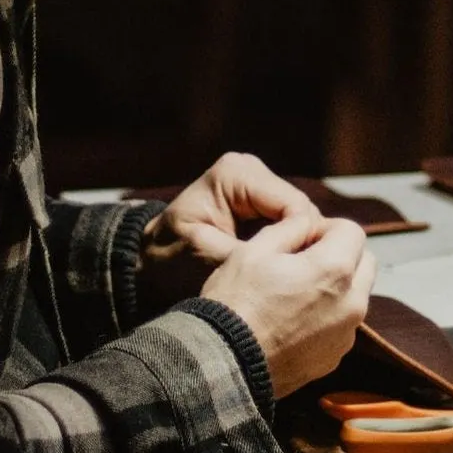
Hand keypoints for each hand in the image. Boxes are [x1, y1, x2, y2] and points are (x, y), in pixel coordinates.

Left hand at [145, 152, 319, 267]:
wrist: (150, 263)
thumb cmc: (169, 263)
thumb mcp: (207, 260)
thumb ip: (251, 256)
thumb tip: (293, 262)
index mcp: (235, 174)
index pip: (294, 205)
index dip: (302, 241)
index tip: (298, 277)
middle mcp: (250, 169)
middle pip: (301, 210)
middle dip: (301, 245)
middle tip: (297, 283)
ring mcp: (257, 183)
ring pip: (300, 219)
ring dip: (296, 248)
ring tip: (290, 280)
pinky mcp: (261, 200)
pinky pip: (288, 225)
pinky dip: (287, 247)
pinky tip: (281, 271)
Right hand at [200, 212, 376, 397]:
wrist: (224, 365)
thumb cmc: (235, 303)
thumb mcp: (255, 249)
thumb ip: (291, 227)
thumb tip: (309, 223)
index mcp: (335, 269)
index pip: (352, 231)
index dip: (326, 228)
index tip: (302, 239)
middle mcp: (352, 303)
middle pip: (363, 262)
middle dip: (340, 254)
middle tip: (304, 261)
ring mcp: (346, 334)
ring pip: (355, 296)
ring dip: (337, 287)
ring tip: (296, 293)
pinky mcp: (335, 357)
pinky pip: (342, 325)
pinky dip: (328, 316)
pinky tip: (293, 320)